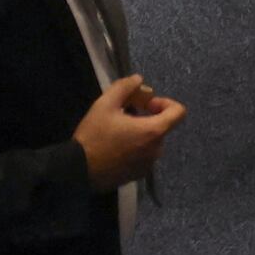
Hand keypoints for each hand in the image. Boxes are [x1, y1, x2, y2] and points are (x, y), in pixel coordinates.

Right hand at [74, 74, 184, 190]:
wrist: (76, 172)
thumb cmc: (93, 137)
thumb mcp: (104, 105)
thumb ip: (124, 87)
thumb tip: (138, 79)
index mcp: (154, 131)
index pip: (179, 112)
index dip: (165, 103)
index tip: (145, 104)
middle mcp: (157, 149)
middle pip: (162, 126)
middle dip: (147, 117)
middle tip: (124, 115)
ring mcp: (148, 165)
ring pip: (151, 141)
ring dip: (140, 133)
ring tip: (116, 132)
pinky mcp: (138, 175)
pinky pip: (143, 156)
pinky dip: (135, 148)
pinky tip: (114, 148)